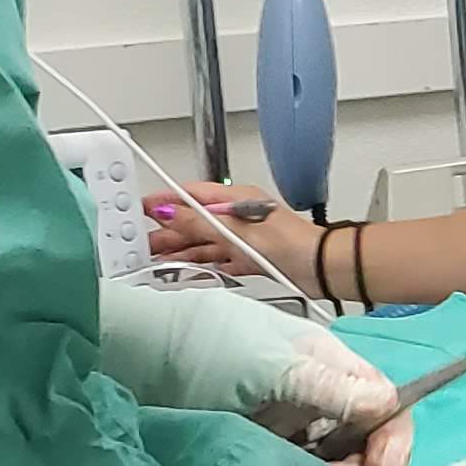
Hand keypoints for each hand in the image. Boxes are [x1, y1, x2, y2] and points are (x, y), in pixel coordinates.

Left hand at [91, 284, 415, 465]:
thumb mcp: (267, 365)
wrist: (130, 361)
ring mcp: (287, 430)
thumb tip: (390, 403)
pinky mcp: (262, 456)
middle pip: (365, 444)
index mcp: (327, 366)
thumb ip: (327, 388)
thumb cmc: (202, 349)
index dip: (392, 438)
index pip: (385, 403)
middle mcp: (314, 399)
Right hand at [145, 187, 321, 291]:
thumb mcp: (236, 231)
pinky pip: (222, 259)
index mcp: (235, 199)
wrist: (322, 268)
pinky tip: (193, 270)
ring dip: (183, 250)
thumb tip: (169, 212)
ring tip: (159, 258)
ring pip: (206, 242)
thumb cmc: (291, 244)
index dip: (166, 202)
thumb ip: (200, 223)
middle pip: (195, 221)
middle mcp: (239, 216)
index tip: (143, 209)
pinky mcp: (254, 258)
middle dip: (170, 231)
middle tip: (145, 243)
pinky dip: (206, 264)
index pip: (191, 196)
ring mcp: (246, 238)